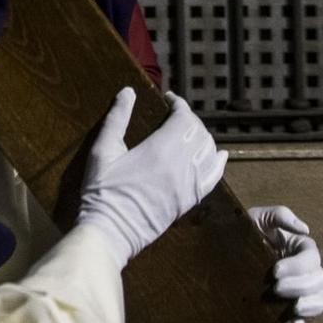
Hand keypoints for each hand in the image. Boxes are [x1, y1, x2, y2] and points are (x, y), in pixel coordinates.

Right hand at [75, 87, 227, 267]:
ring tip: (188, 133)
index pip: (183, 117)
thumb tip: (128, 92)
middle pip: (198, 131)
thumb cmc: (103, 190)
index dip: (179, 103)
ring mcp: (189, 184)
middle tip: (174, 116)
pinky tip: (219, 154)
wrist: (111, 231)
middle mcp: (181, 165)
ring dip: (202, 136)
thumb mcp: (103, 150)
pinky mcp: (190, 200)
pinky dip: (218, 162)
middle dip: (189, 119)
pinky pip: (214, 177)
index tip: (168, 99)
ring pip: (209, 151)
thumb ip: (117, 118)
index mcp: (160, 149)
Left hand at [250, 205, 322, 322]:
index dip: (298, 266)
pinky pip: (308, 313)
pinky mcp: (291, 301)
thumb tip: (305, 230)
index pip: (312, 257)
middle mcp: (305, 267)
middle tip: (275, 288)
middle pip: (319, 279)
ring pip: (320, 297)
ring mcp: (300, 285)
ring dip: (310, 304)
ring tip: (292, 308)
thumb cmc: (247, 230)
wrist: (229, 249)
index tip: (275, 271)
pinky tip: (294, 322)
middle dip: (299, 286)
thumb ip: (280, 215)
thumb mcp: (259, 217)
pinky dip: (304, 318)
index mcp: (300, 247)